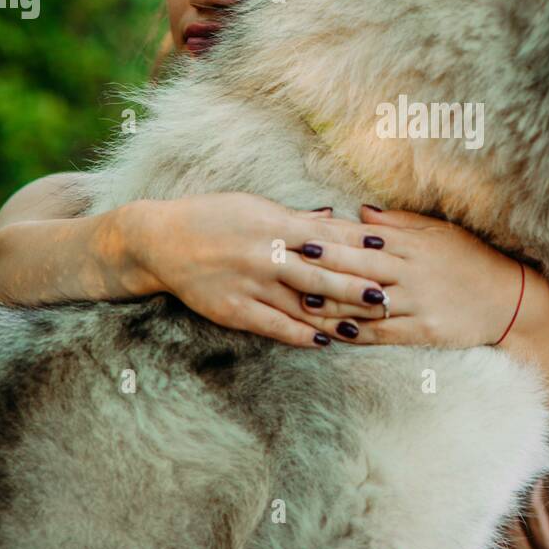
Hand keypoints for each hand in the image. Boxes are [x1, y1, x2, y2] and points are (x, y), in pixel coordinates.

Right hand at [121, 194, 392, 347]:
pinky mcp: (232, 309)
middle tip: (388, 296)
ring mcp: (249, 284)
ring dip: (335, 316)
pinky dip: (297, 334)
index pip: (325, 237)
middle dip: (355, 286)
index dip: (357, 245)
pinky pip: (271, 325)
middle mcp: (264, 255)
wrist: (160, 241)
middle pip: (320, 274)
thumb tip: (333, 215)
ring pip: (300, 304)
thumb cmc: (212, 217)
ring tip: (366, 325)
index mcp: (273, 225)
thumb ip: (296, 218)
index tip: (386, 251)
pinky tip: (322, 341)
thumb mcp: (254, 207)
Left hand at [301, 206, 525, 347]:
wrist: (510, 300)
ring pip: (367, 302)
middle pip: (360, 266)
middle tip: (290, 260)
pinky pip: (384, 333)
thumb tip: (362, 213)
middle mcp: (413, 271)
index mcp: (414, 244)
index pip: (365, 239)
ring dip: (331, 302)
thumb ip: (399, 224)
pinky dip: (358, 333)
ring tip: (300, 299)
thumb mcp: (440, 233)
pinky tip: (333, 332)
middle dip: (324, 264)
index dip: (332, 236)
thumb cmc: (473, 260)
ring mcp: (419, 302)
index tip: (302, 232)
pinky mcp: (425, 330)